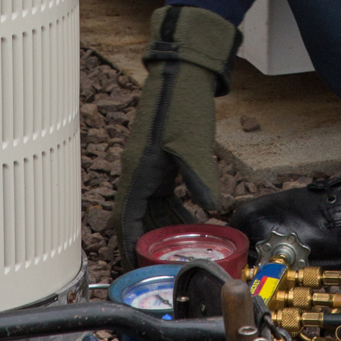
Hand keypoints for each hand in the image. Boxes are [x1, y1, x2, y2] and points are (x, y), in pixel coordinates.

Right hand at [112, 5, 240, 264]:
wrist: (184, 72)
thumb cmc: (182, 103)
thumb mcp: (193, 143)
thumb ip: (201, 178)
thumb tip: (214, 209)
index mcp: (138, 170)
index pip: (125, 218)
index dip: (127, 245)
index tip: (133, 266)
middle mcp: (138, 171)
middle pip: (137, 218)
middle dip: (146, 244)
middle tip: (160, 267)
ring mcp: (150, 167)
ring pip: (153, 208)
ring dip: (164, 229)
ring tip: (180, 252)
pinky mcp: (162, 162)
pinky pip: (165, 195)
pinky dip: (175, 211)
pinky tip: (194, 223)